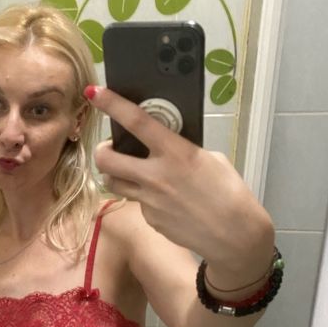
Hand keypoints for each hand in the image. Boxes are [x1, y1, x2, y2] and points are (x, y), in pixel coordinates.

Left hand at [87, 87, 272, 268]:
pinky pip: (137, 204)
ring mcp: (149, 200)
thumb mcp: (209, 159)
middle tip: (108, 149)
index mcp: (175, 153)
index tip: (94, 92)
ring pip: (113, 183)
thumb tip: (165, 146)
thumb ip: (181, 150)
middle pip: (106, 160)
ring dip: (116, 175)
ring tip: (130, 173)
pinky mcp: (150, 219)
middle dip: (101, 151)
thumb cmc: (228, 192)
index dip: (112, 104)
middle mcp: (156, 176)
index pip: (137, 122)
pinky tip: (165, 201)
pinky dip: (144, 199)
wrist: (233, 234)